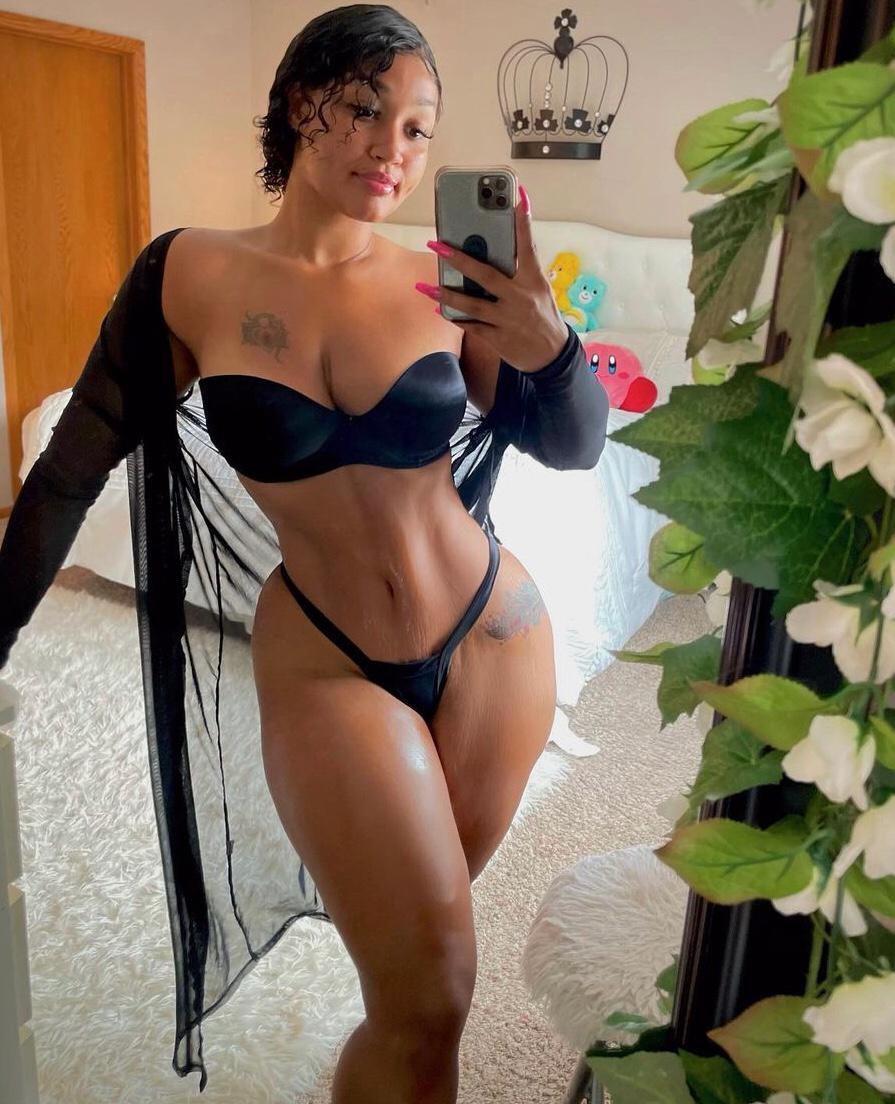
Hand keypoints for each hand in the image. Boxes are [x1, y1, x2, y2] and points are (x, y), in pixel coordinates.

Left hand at [417, 183, 568, 372]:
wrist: (552, 355)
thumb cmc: (542, 316)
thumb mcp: (538, 290)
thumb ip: (517, 273)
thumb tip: (488, 252)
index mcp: (533, 280)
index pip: (528, 246)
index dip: (523, 222)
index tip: (517, 197)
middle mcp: (520, 298)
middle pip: (486, 275)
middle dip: (459, 259)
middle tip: (436, 245)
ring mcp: (508, 319)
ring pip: (472, 305)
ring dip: (447, 295)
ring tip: (425, 286)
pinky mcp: (500, 339)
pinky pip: (472, 327)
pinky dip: (455, 318)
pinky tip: (439, 310)